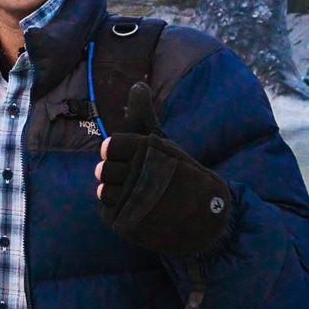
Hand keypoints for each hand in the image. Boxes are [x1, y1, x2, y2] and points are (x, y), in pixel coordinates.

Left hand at [95, 82, 232, 255]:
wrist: (205, 216)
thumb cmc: (179, 175)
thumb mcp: (164, 143)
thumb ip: (143, 116)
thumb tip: (138, 85)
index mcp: (151, 150)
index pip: (109, 147)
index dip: (116, 153)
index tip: (129, 159)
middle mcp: (144, 174)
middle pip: (102, 170)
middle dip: (116, 174)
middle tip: (138, 181)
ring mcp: (137, 201)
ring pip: (103, 192)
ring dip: (116, 194)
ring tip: (138, 196)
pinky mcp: (130, 224)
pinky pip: (107, 212)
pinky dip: (118, 212)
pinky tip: (137, 211)